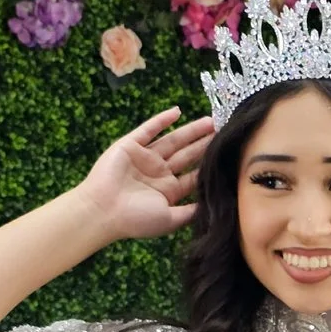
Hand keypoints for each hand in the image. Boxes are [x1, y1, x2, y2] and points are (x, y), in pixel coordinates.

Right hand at [75, 108, 215, 245]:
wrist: (103, 210)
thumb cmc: (135, 219)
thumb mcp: (170, 220)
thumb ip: (191, 212)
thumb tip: (214, 206)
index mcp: (167, 191)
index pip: (193, 175)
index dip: (209, 165)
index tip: (227, 156)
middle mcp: (158, 173)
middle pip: (187, 155)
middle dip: (205, 144)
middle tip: (224, 131)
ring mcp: (145, 158)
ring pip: (173, 140)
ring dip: (191, 131)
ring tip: (211, 121)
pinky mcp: (131, 145)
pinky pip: (148, 129)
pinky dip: (161, 120)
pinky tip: (177, 112)